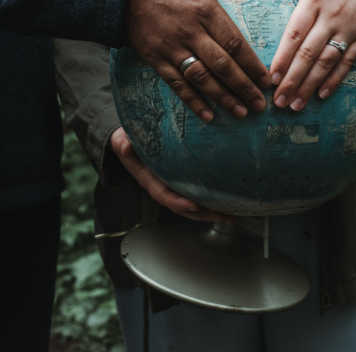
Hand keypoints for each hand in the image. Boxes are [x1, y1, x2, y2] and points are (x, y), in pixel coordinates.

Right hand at [110, 128, 225, 222]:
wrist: (130, 142)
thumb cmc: (128, 141)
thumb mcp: (122, 140)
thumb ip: (124, 144)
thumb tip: (125, 144)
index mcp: (149, 180)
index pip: (164, 195)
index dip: (178, 202)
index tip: (193, 205)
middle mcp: (162, 187)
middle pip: (184, 207)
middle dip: (204, 214)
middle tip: (224, 215)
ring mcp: (174, 187)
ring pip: (194, 206)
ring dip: (213, 212)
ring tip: (233, 214)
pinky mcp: (183, 183)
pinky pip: (198, 195)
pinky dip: (213, 201)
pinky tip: (229, 200)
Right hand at [128, 0, 270, 121]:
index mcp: (204, 9)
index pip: (235, 43)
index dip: (253, 64)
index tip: (267, 80)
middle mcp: (190, 32)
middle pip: (223, 66)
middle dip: (244, 87)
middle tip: (261, 105)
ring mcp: (171, 47)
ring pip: (202, 79)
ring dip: (223, 98)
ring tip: (241, 113)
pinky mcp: (155, 58)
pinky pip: (177, 84)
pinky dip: (193, 101)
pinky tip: (208, 115)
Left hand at [259, 0, 355, 110]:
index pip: (295, 33)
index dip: (283, 57)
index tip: (270, 77)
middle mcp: (333, 16)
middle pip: (309, 54)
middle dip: (293, 80)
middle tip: (278, 102)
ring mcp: (350, 28)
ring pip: (328, 63)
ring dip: (311, 86)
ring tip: (295, 105)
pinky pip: (348, 61)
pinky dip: (336, 80)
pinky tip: (322, 95)